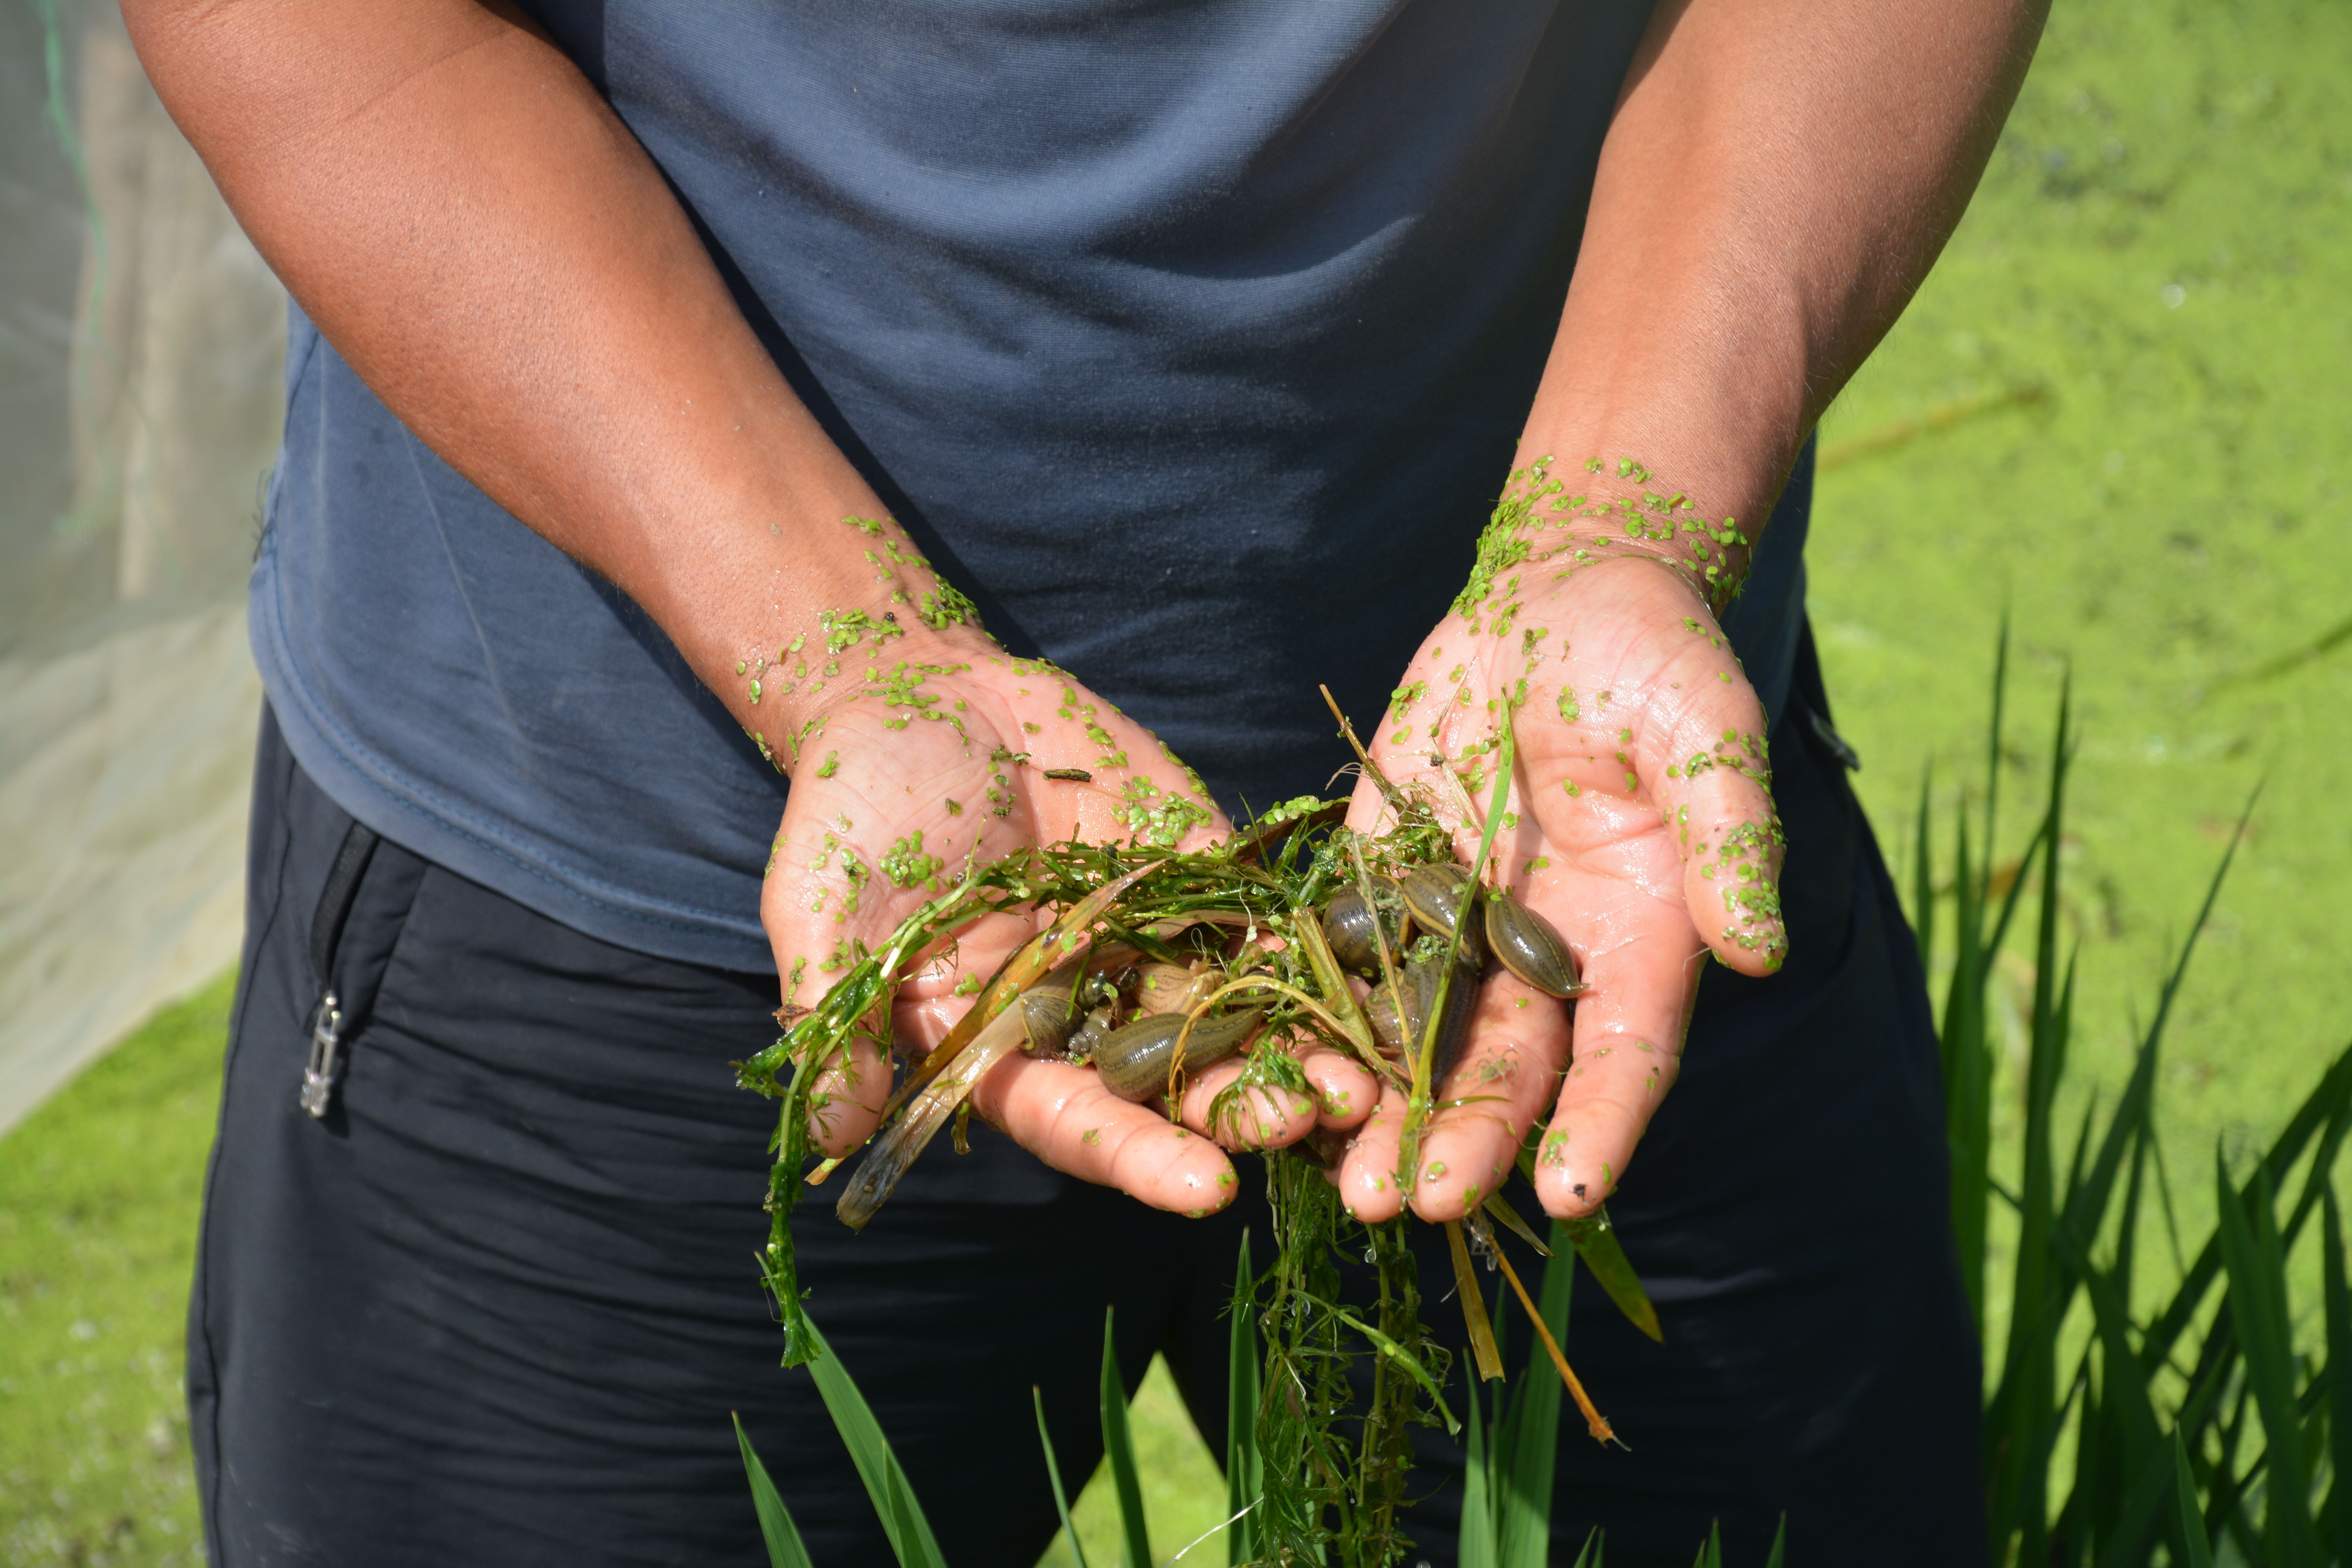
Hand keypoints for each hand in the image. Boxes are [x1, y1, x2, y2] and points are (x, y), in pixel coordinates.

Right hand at [762, 636, 1373, 1215]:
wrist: (921, 693)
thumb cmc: (854, 804)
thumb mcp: (823, 904)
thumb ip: (840, 1016)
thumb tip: (830, 1136)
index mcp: (1001, 1044)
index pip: (1076, 1121)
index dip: (1138, 1157)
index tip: (1206, 1191)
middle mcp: (1089, 1012)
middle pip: (1178, 1086)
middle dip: (1246, 1112)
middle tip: (1316, 1127)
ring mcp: (1152, 943)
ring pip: (1241, 1016)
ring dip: (1303, 1051)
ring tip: (1367, 1079)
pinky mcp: (1199, 873)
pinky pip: (1266, 919)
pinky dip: (1321, 952)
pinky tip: (1378, 976)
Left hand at [1335, 552, 1787, 1223]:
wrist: (1560, 596)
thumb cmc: (1656, 659)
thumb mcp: (1706, 735)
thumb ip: (1727, 838)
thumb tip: (1757, 952)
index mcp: (1640, 936)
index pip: (1624, 1056)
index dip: (1600, 1127)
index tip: (1570, 1197)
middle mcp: (1548, 953)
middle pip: (1508, 1069)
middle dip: (1465, 1140)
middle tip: (1416, 1206)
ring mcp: (1459, 921)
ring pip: (1419, 1040)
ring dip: (1384, 1111)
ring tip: (1343, 1182)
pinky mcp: (1382, 876)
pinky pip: (1343, 958)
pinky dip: (1311, 1017)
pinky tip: (1274, 1074)